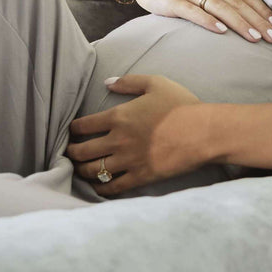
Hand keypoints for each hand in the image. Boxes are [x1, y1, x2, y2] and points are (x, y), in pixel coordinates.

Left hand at [64, 74, 211, 196]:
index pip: (83, 126)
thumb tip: (107, 82)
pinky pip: (113, 188)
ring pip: (93, 171)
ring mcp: (128, 161)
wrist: (203, 133)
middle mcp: (117, 141)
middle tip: (69, 153)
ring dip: (82, 171)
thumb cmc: (181, 106)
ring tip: (79, 170)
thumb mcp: (155, 84)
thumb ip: (128, 82)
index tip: (71, 132)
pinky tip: (98, 187)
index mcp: (118, 117)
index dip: (73, 129)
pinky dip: (101, 188)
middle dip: (71, 153)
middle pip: (82, 151)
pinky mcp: (140, 177)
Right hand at [127, 0, 271, 44]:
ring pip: (221, 8)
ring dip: (240, 23)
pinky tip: (221, 31)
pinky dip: (209, 21)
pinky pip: (195, 12)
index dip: (262, 11)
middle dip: (257, 21)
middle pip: (237, 3)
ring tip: (255, 38)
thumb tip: (249, 15)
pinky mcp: (174, 0)